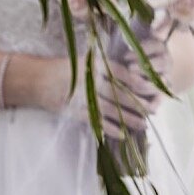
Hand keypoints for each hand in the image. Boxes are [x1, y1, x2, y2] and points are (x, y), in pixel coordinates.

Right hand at [48, 37, 170, 137]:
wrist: (39, 80)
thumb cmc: (67, 68)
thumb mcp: (87, 60)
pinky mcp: (76, 112)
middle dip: (138, 103)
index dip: (138, 82)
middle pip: (120, 93)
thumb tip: (133, 70)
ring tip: (143, 124)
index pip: (122, 73)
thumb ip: (107, 65)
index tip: (152, 88)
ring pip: (111, 109)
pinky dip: (109, 128)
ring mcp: (83, 97)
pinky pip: (96, 121)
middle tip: (154, 109)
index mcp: (96, 65)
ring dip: (128, 118)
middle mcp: (91, 81)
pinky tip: (122, 134)